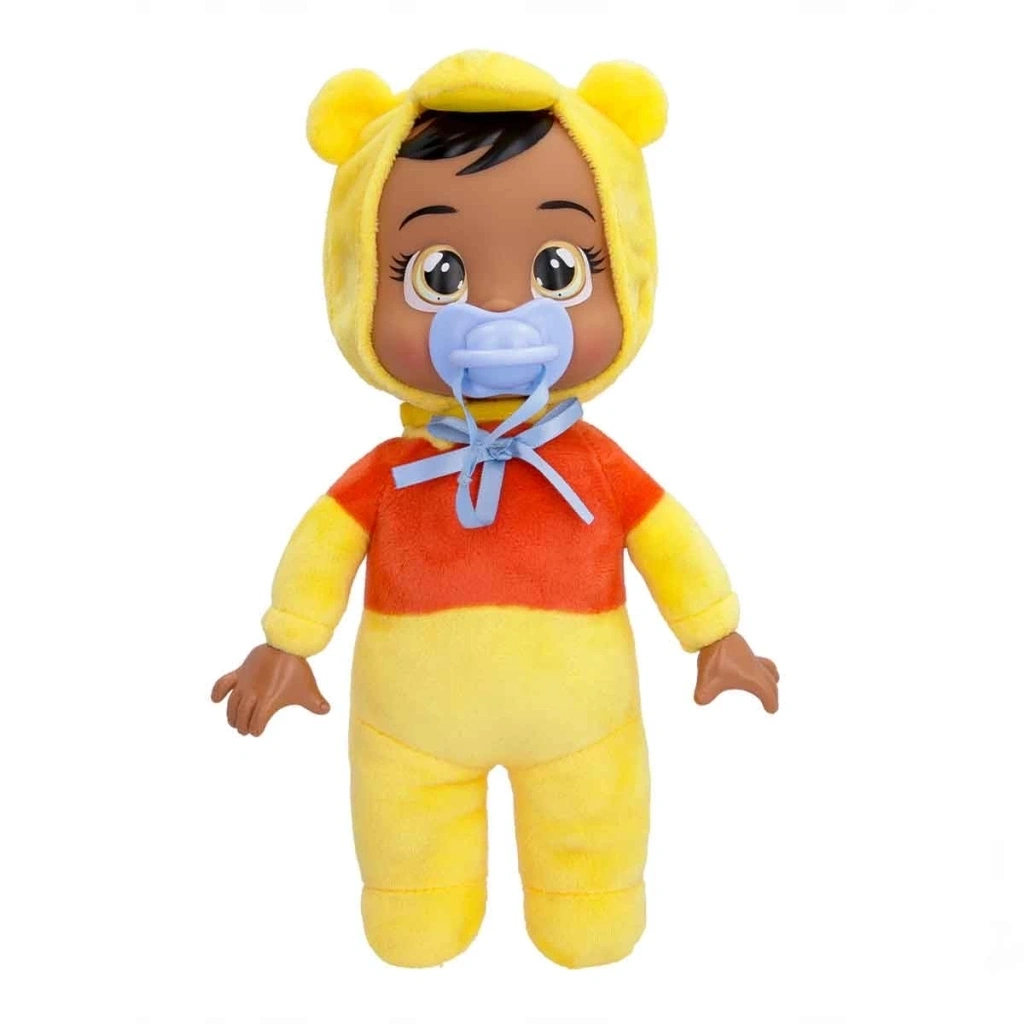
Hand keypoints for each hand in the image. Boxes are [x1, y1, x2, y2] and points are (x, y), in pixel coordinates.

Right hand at [211, 644, 329, 735]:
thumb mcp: (308, 688)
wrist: (287, 645)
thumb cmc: (297, 669)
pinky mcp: (240, 672)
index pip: (257, 723)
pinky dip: (218, 691)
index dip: (256, 729)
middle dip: (243, 725)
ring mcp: (246, 683)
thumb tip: (327, 710)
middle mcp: (255, 694)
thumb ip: (316, 703)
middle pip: (242, 716)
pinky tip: (215, 699)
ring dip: (231, 715)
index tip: (257, 732)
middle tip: (245, 729)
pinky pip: (224, 682)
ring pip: (232, 704)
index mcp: (270, 701)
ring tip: (234, 721)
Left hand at [694, 632, 778, 713]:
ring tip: (770, 680)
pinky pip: (757, 659)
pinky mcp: (741, 648)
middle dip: (772, 692)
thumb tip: (699, 701)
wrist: (714, 631)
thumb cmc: (714, 656)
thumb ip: (704, 694)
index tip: (772, 710)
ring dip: (770, 675)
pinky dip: (759, 666)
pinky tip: (747, 666)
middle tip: (771, 701)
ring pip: (767, 666)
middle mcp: (754, 666)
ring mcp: (749, 656)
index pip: (767, 692)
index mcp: (752, 677)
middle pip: (770, 680)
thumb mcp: (707, 680)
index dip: (771, 702)